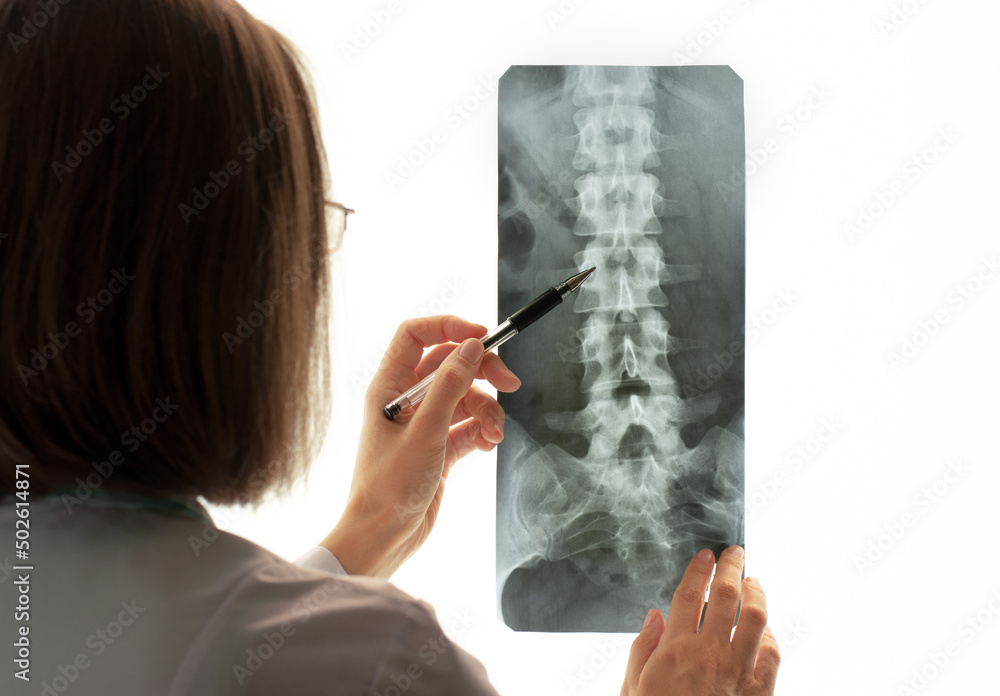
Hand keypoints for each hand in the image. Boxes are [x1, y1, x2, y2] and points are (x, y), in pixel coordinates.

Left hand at [320, 315, 520, 576]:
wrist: (383, 536)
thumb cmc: (388, 487)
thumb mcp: (425, 432)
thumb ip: (450, 386)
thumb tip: (471, 347)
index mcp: (389, 386)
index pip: (416, 335)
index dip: (448, 327)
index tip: (482, 336)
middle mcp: (406, 400)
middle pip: (450, 363)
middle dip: (483, 371)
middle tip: (510, 383)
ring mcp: (424, 423)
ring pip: (466, 396)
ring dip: (488, 410)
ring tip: (494, 434)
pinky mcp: (439, 447)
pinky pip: (469, 424)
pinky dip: (483, 431)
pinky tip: (489, 445)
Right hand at [621, 546, 780, 695]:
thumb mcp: (633, 687)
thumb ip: (643, 648)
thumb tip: (655, 616)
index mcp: (675, 649)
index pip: (690, 593)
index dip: (700, 568)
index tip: (705, 555)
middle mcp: (709, 654)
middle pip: (727, 595)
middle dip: (732, 566)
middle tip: (735, 553)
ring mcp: (738, 672)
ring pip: (757, 618)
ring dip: (757, 593)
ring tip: (753, 582)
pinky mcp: (759, 692)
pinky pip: (773, 654)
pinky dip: (771, 635)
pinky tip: (764, 630)